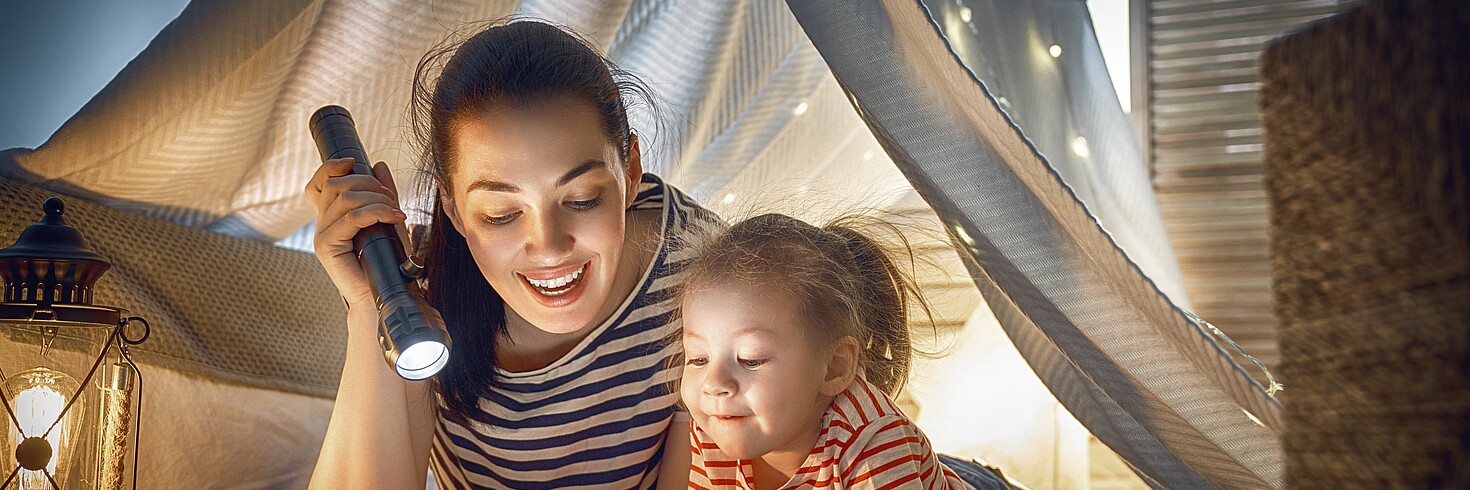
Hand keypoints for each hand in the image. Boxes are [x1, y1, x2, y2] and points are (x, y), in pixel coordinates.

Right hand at [304, 158, 409, 311]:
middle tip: (392, 201)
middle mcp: (322, 224)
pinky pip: (351, 217)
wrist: (385, 295)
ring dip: (377, 199)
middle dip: (369, 184)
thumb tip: (378, 165)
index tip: (354, 163)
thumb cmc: (388, 261)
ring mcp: (322, 235)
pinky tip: (394, 217)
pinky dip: (376, 212)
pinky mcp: (327, 247)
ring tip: (395, 212)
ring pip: (345, 198)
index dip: (331, 167)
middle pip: (336, 184)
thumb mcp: (388, 219)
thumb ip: (382, 194)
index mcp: (332, 216)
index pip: (319, 183)